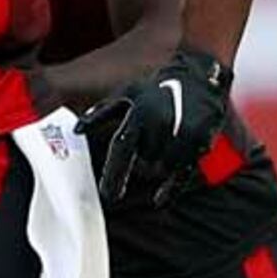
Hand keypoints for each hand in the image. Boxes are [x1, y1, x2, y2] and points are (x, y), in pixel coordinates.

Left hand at [88, 48, 233, 206]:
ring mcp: (183, 135)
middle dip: (139, 164)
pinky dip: (170, 189)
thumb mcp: (127, 94)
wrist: (198, 77)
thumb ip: (101, 113)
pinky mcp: (200, 143)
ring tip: (161, 145)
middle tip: (135, 163)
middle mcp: (161, 124)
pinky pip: (182, 174)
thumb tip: (77, 130)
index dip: (115, 173)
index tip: (106, 195)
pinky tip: (158, 200)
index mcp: (140, 113)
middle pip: (144, 163)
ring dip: (157, 166)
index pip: (123, 149)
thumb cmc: (155, 89)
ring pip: (161, 169)